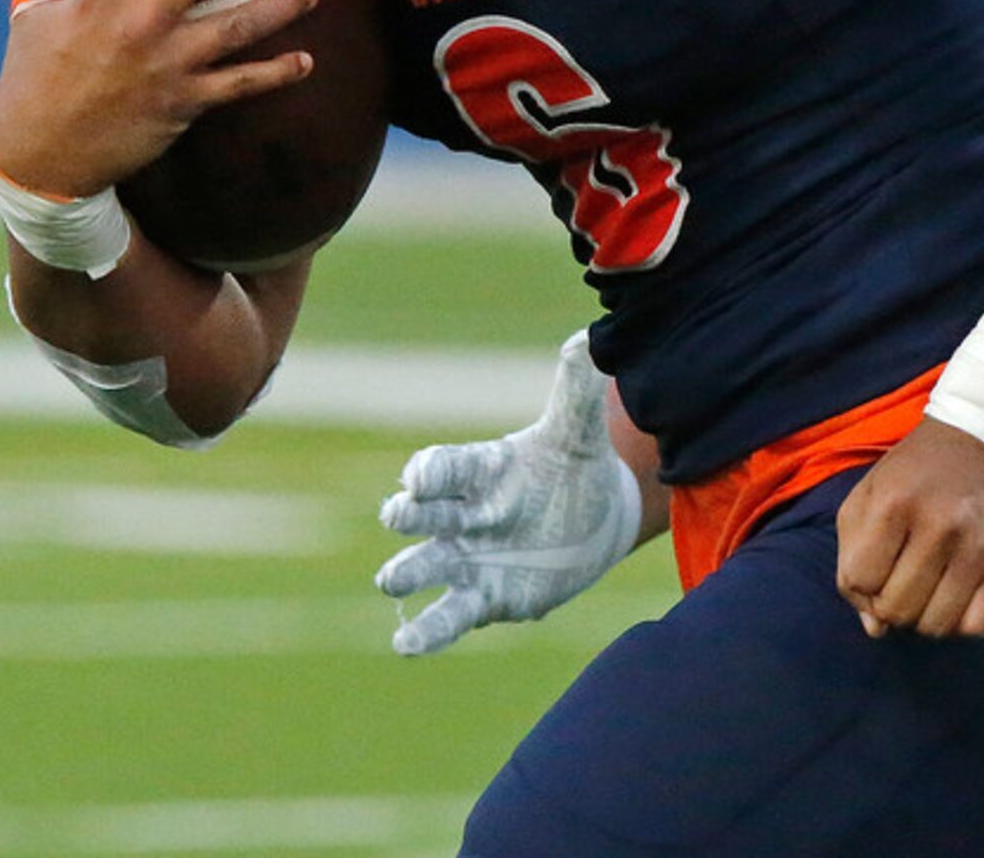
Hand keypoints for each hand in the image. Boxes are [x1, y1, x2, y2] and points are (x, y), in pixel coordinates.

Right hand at [0, 0, 318, 199]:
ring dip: (281, 7)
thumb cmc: (32, 80)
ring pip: (238, 26)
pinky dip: (278, 73)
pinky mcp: (185, 101)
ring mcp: (167, 62)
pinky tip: (307, 61)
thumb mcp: (29, 15)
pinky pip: (242, 84)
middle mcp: (139, 22)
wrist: (41, 156)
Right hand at [375, 331, 644, 655]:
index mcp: (480, 470)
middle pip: (423, 514)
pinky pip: (447, 616)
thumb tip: (587, 339)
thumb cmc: (573, 469)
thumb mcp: (577, 433)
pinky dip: (425, 631)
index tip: (420, 476)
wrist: (593, 520)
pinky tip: (405, 644)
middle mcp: (462, 514)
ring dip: (405, 572)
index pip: (445, 467)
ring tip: (391, 580)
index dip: (431, 471)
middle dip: (407, 514)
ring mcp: (466, 559)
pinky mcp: (482, 599)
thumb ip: (575, 393)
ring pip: (423, 566)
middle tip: (399, 514)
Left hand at [835, 417, 983, 639]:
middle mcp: (937, 526)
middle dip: (889, 605)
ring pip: (933, 625)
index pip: (859, 581)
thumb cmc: (917, 470)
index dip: (861, 585)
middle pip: (895, 609)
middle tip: (901, 580)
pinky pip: (975, 626)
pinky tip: (955, 598)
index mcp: (894, 503)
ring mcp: (974, 548)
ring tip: (927, 589)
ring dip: (923, 617)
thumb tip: (874, 628)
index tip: (875, 569)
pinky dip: (959, 624)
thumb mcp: (870, 494)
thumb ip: (853, 557)